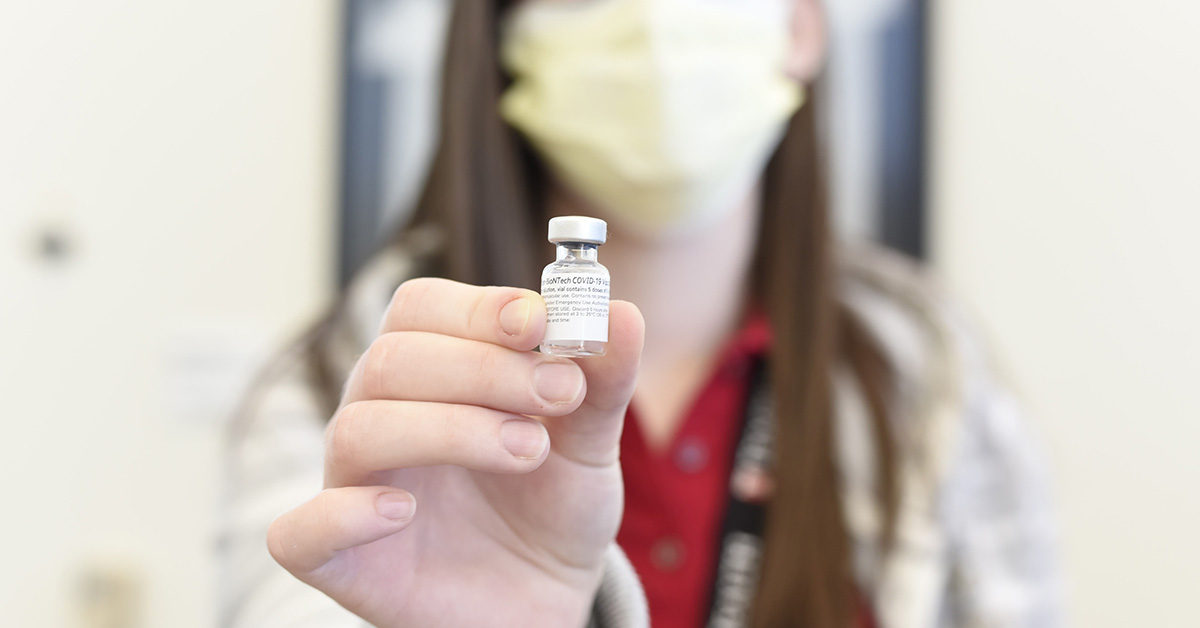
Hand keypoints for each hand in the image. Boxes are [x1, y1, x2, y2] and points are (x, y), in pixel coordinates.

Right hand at [267, 278, 643, 626]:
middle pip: (392, 360)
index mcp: (433, 372)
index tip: (539, 324)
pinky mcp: (344, 561)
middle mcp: (383, 416)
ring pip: (360, 429)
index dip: (477, 308)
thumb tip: (621, 313)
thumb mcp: (592, 441)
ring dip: (450, 429)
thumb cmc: (552, 507)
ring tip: (527, 450)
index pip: (421, 308)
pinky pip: (301, 533)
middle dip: (484, 369)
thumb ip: (602, 380)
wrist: (548, 596)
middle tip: (557, 395)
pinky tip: (405, 510)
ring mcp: (357, 486)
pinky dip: (344, 514)